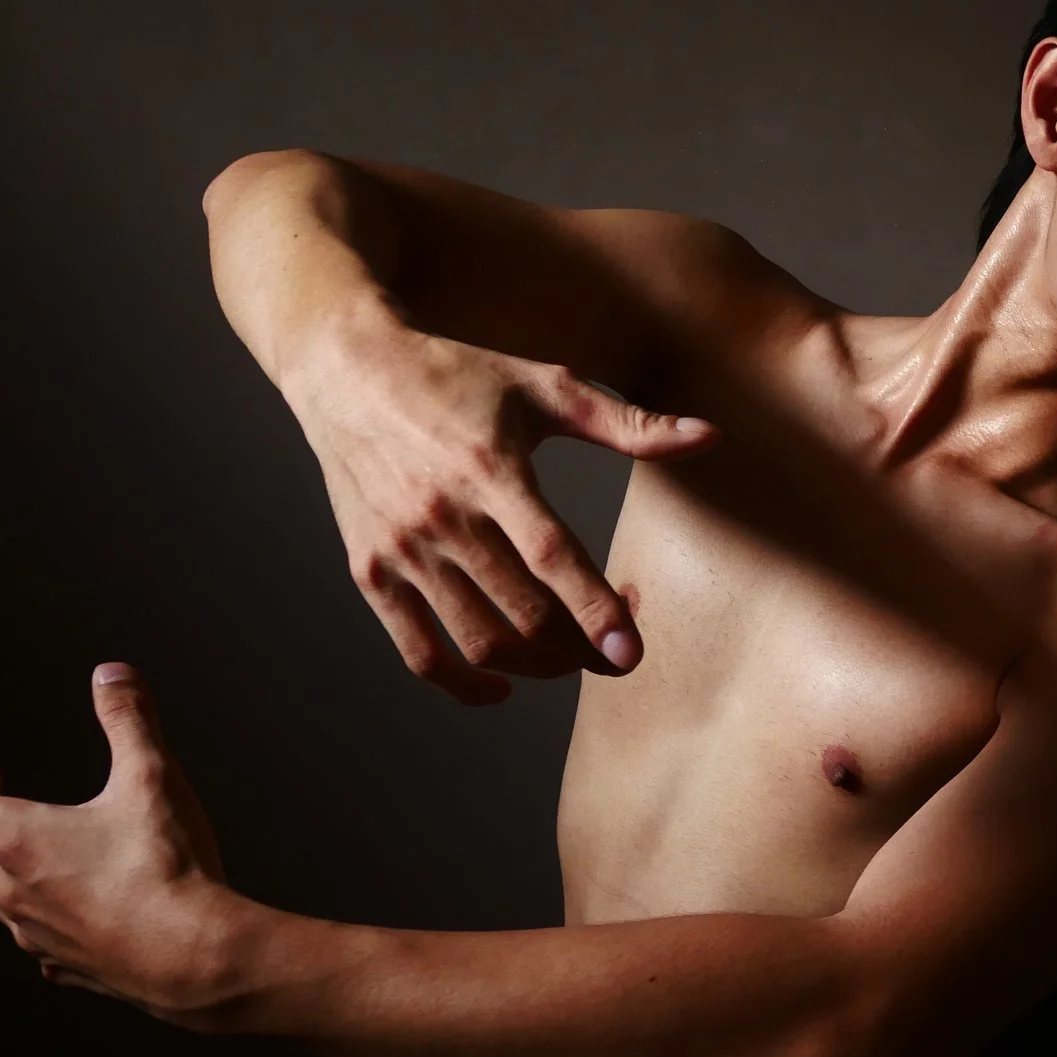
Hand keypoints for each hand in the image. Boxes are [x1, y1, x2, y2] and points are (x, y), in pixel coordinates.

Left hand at [0, 664, 256, 1021]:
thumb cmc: (171, 871)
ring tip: (37, 842)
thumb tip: (112, 675)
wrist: (198, 958)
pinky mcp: (67, 963)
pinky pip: (32, 936)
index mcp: (21, 840)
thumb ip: (129, 721)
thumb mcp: (153, 779)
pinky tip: (66, 908)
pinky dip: (36, 911)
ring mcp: (35, 933)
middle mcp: (13, 891)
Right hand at [290, 327, 719, 703]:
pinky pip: (418, 652)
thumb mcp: (544, 386)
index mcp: (490, 469)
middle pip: (523, 612)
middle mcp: (443, 515)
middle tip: (615, 646)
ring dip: (536, 666)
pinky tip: (501, 685)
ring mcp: (403, 549)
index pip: (550, 555)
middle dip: (581, 646)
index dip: (594, 609)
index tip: (630, 652)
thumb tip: (708, 436)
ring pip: (479, 640)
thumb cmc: (456, 376)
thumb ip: (627, 424)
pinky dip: (462, 685)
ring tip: (569, 658)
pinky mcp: (370, 571)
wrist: (348, 371)